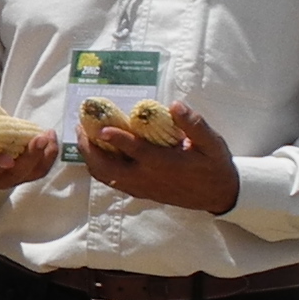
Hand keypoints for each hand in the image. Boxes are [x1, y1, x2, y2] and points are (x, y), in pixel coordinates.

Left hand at [78, 97, 240, 213]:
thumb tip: (175, 105)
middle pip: (107, 167)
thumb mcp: (212, 143)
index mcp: (164, 163)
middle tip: (80, 127)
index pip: (135, 150)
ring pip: (105, 176)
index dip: (116, 138)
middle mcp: (147, 177)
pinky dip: (98, 168)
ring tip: (83, 138)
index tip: (100, 127)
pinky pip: (111, 181)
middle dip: (89, 148)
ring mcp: (141, 187)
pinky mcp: (139, 192)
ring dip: (90, 158)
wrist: (218, 194)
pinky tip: (96, 153)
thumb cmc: (214, 164)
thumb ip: (194, 124)